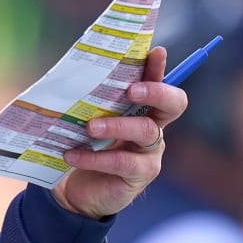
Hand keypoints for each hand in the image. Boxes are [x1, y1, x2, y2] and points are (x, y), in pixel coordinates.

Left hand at [52, 46, 187, 220]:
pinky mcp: (139, 175)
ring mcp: (150, 152)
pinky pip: (122, 163)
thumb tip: (70, 74)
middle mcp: (153, 127)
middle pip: (172, 105)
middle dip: (156, 92)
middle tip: (131, 91)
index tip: (155, 52)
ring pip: (147, 132)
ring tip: (90, 127)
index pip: (159, 82)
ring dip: (117, 126)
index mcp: (143, 108)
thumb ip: (91, 100)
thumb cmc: (85, 146)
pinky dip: (95, 158)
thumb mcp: (87, 119)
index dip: (159, 68)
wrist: (77, 190)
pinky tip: (73, 154)